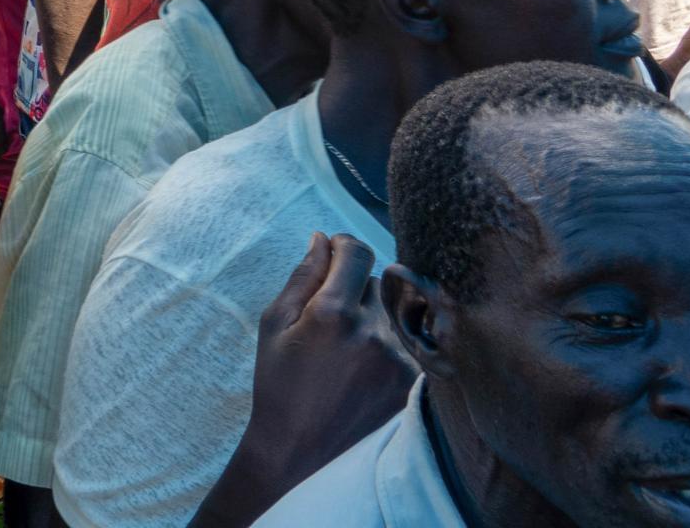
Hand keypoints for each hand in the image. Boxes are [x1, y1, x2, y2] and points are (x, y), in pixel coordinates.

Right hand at [192, 233, 411, 527]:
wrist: (301, 450)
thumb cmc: (279, 382)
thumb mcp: (275, 323)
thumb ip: (303, 276)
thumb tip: (324, 239)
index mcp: (332, 312)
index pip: (357, 251)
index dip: (344, 245)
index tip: (335, 253)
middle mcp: (373, 330)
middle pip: (377, 281)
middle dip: (356, 288)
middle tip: (332, 317)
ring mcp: (399, 357)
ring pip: (395, 310)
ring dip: (376, 316)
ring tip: (349, 348)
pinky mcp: (414, 380)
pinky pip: (408, 339)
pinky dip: (391, 342)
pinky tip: (366, 365)